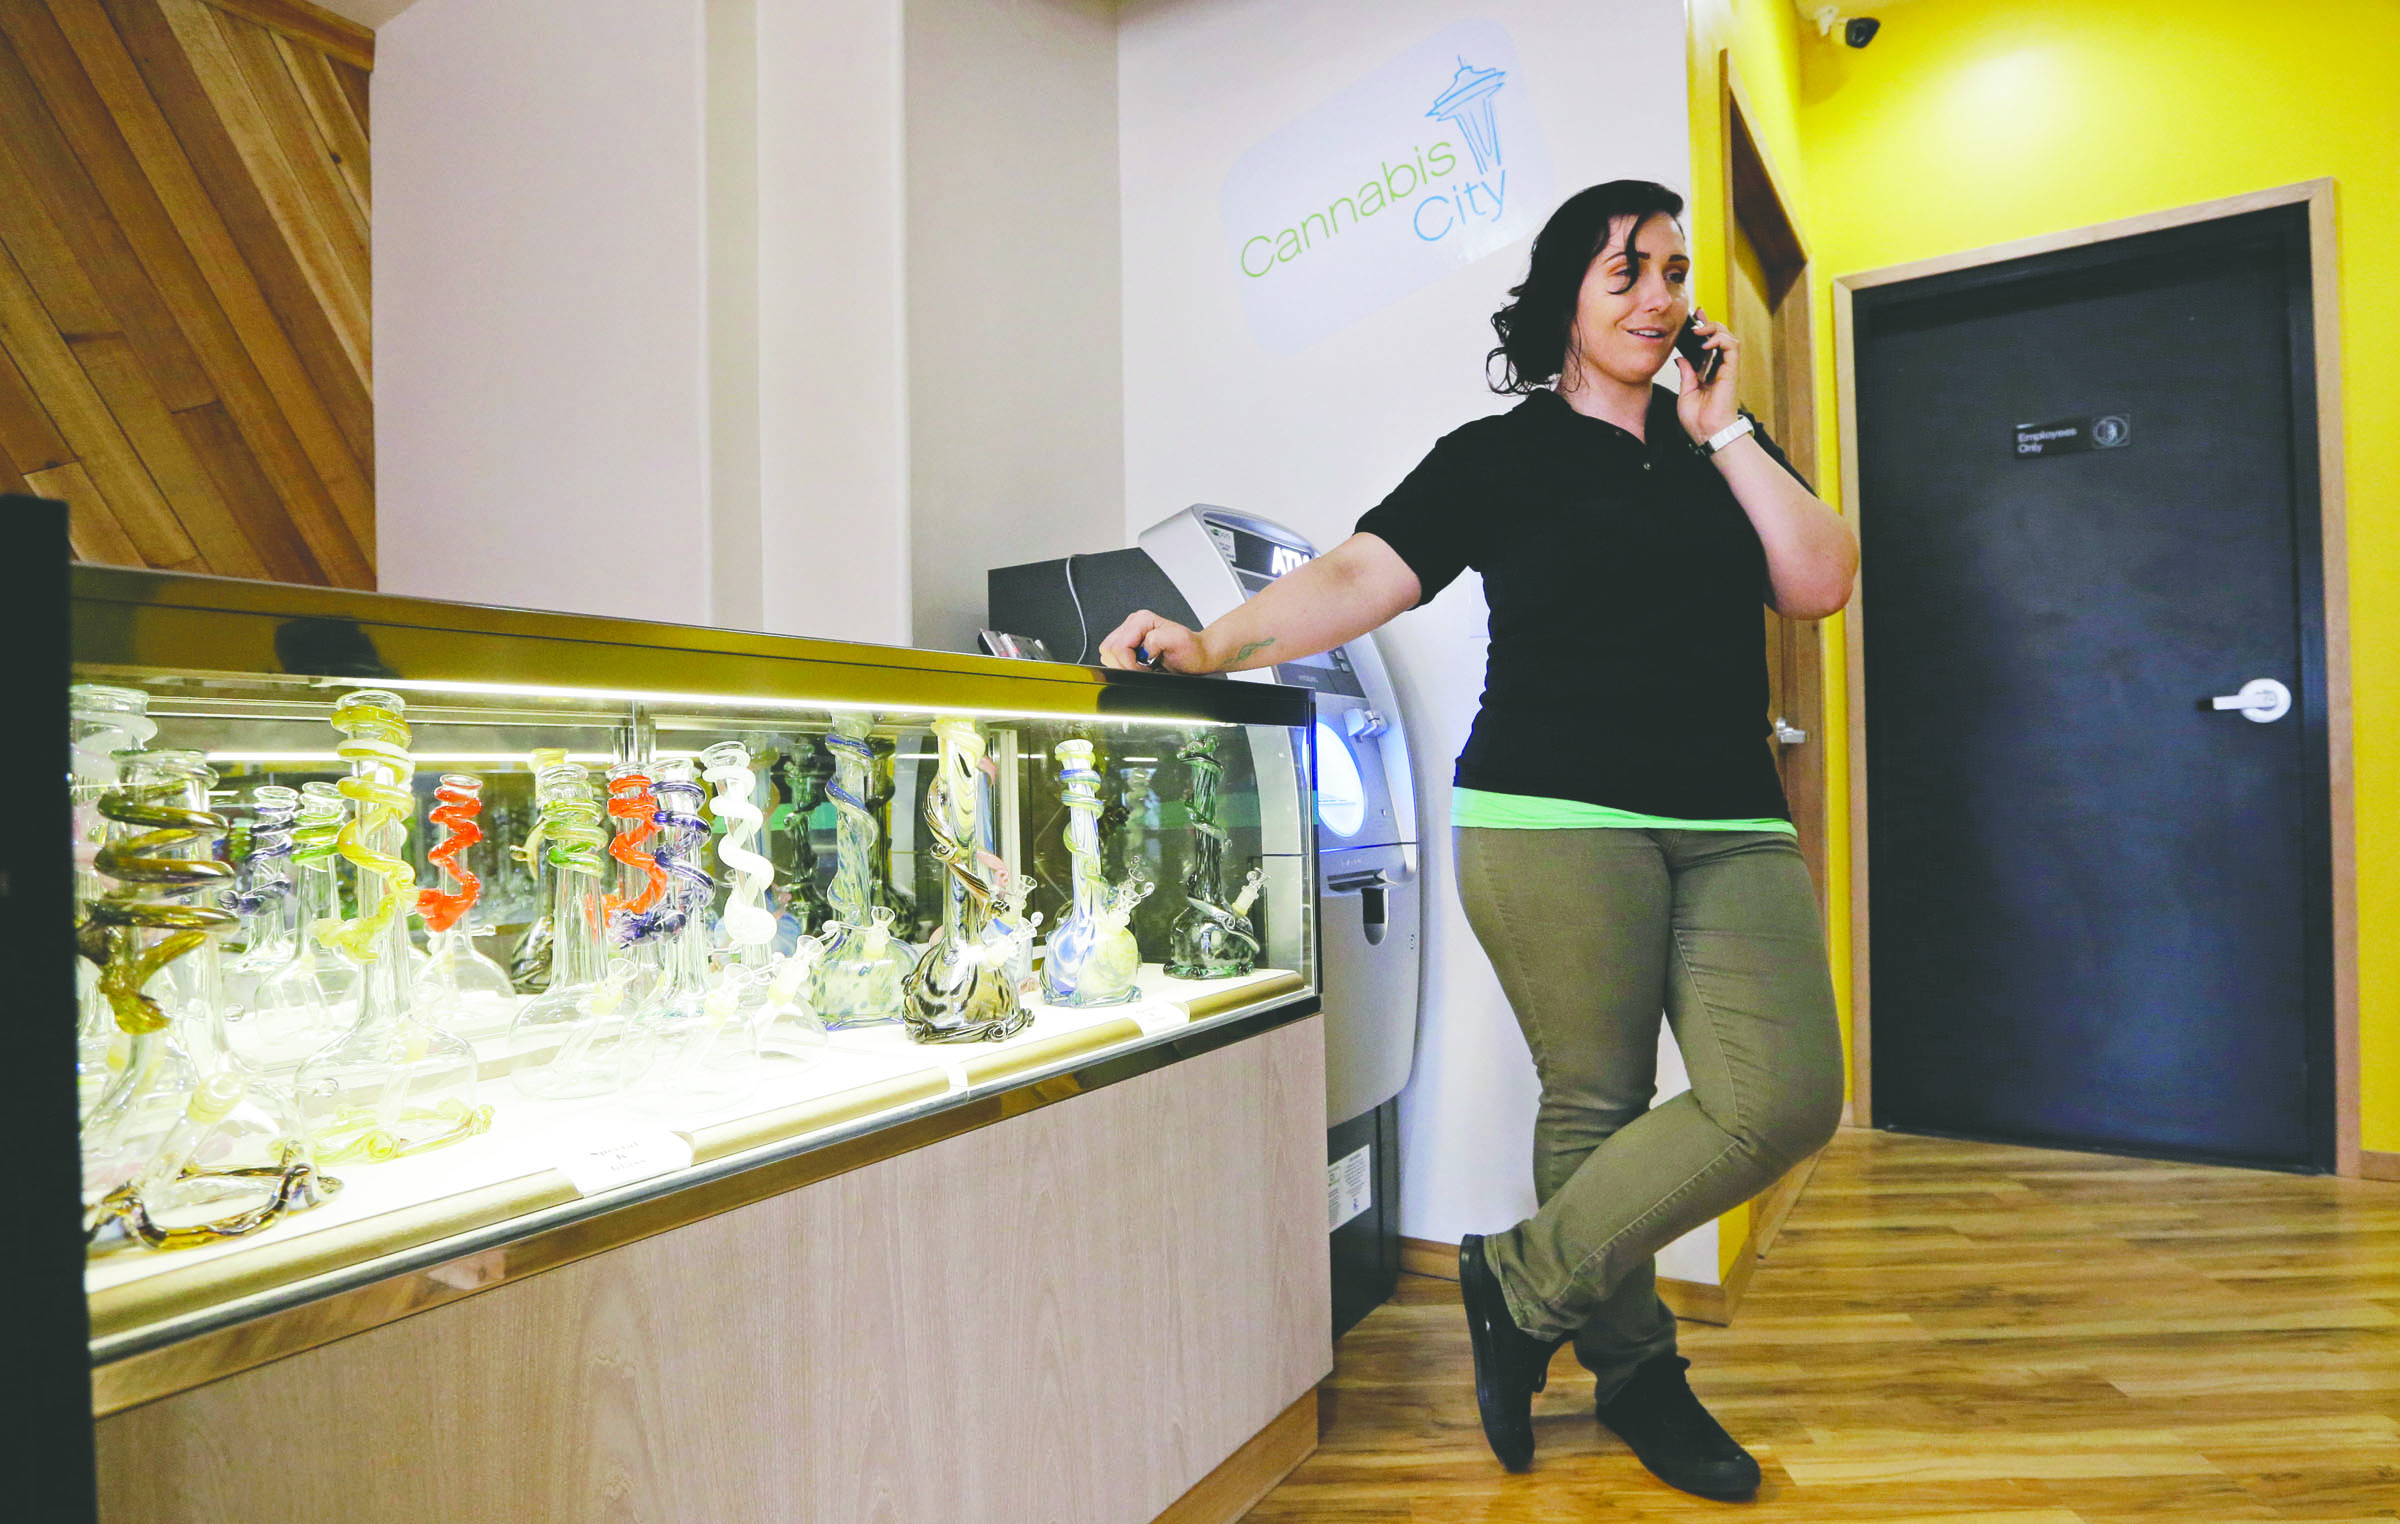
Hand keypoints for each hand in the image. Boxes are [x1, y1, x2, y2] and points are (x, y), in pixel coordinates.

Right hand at [1097, 610, 1209, 671]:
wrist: (1197, 655)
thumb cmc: (1191, 649)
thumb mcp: (1178, 641)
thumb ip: (1156, 640)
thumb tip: (1142, 650)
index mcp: (1142, 620)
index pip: (1119, 645)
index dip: (1129, 663)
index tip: (1144, 669)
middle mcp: (1133, 624)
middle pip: (1109, 649)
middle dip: (1124, 664)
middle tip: (1142, 669)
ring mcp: (1129, 634)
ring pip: (1108, 653)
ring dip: (1123, 665)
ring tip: (1141, 667)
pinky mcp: (1128, 644)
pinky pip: (1113, 657)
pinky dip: (1123, 665)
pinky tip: (1138, 666)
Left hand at [1675, 314, 1740, 444]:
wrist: (1708, 434)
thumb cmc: (1698, 420)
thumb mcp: (1685, 393)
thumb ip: (1686, 373)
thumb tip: (1680, 357)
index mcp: (1709, 373)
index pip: (1708, 346)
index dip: (1702, 331)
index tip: (1692, 319)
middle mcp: (1720, 369)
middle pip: (1719, 337)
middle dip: (1709, 323)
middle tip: (1696, 316)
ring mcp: (1727, 369)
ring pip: (1728, 337)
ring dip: (1714, 329)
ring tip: (1698, 330)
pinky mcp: (1732, 371)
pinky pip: (1731, 347)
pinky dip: (1719, 340)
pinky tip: (1705, 343)